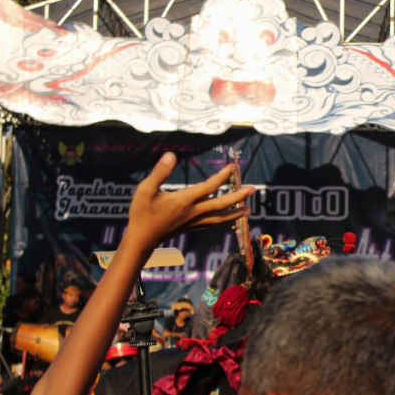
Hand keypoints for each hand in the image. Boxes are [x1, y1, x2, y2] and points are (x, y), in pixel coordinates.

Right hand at [124, 153, 253, 248]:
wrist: (140, 240)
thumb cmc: (141, 213)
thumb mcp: (145, 190)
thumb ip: (159, 172)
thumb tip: (171, 155)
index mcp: (184, 201)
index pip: (209, 187)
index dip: (222, 176)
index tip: (233, 167)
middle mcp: (192, 212)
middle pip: (221, 204)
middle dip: (238, 196)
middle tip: (253, 189)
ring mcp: (193, 221)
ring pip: (219, 218)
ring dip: (235, 213)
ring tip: (248, 209)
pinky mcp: (191, 227)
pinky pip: (212, 223)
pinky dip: (223, 219)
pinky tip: (227, 217)